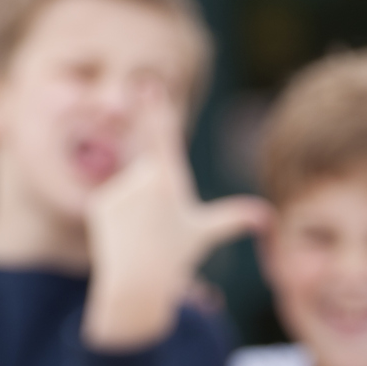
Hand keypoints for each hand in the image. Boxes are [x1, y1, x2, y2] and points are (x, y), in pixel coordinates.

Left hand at [82, 84, 271, 349]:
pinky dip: (116, 217)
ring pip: (129, 189)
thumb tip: (268, 218)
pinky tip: (122, 234)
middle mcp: (144, 180)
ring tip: (141, 232)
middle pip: (148, 171)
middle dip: (151, 190)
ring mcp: (119, 191)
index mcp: (172, 180)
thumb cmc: (177, 256)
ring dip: (135, 208)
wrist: (139, 282)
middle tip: (153, 198)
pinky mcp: (99, 203)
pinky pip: (109, 202)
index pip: (164, 135)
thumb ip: (234, 218)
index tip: (151, 82)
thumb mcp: (206, 233)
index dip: (157, 107)